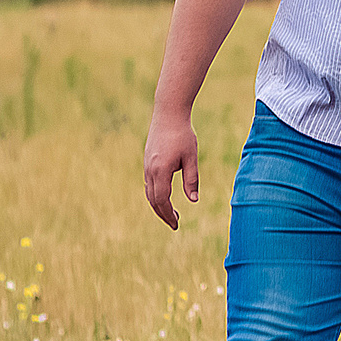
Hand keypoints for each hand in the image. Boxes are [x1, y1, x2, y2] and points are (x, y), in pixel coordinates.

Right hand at [144, 111, 199, 230]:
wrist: (168, 114)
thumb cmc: (183, 135)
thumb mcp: (191, 158)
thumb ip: (191, 180)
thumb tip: (193, 200)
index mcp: (160, 171)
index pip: (162, 200)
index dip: (168, 215)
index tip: (176, 225)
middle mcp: (150, 170)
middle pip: (153, 200)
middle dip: (163, 214)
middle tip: (175, 224)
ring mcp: (146, 166)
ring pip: (149, 192)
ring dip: (158, 205)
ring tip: (172, 213)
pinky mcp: (147, 162)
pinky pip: (149, 184)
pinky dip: (155, 195)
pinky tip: (165, 197)